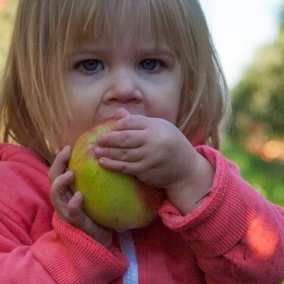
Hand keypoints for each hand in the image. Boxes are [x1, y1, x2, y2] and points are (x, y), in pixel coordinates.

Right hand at [48, 145, 113, 247]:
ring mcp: (67, 213)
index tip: (68, 147)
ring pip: (56, 195)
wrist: (100, 242)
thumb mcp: (95, 197)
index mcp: (66, 193)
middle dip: (57, 164)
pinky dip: (72, 204)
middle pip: (52, 179)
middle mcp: (62, 201)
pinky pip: (71, 212)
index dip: (60, 159)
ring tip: (70, 174)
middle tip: (66, 152)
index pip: (57, 173)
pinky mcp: (76, 224)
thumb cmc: (98, 217)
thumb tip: (108, 160)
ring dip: (61, 183)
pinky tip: (78, 197)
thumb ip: (95, 182)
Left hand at [93, 111, 213, 213]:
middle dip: (108, 139)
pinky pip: (126, 168)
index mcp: (155, 126)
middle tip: (98, 140)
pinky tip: (103, 162)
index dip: (118, 125)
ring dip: (107, 152)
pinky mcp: (146, 171)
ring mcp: (149, 157)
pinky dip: (113, 165)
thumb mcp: (159, 128)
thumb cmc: (170, 144)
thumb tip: (118, 112)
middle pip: (124, 138)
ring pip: (123, 154)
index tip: (111, 130)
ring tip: (96, 151)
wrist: (186, 168)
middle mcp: (153, 140)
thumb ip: (138, 122)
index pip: (130, 122)